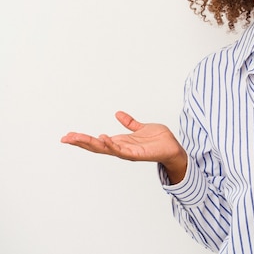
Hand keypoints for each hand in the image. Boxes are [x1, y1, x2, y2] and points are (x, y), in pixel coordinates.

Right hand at [61, 111, 187, 182]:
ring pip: (105, 148)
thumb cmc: (159, 140)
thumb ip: (130, 123)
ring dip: (91, 143)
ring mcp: (128, 152)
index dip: (83, 139)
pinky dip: (111, 145)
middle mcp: (122, 148)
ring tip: (77, 138)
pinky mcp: (137, 154)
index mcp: (121, 142)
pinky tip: (102, 138)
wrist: (174, 147)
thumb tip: (117, 114)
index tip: (68, 135)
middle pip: (96, 146)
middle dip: (80, 142)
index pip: (98, 141)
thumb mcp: (141, 128)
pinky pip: (121, 150)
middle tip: (65, 138)